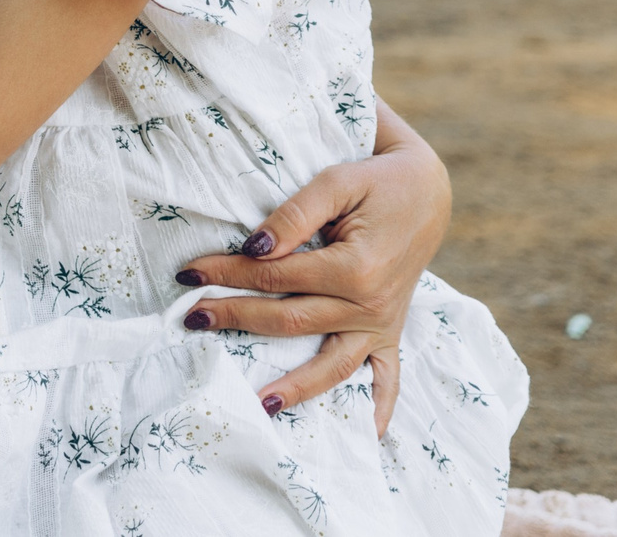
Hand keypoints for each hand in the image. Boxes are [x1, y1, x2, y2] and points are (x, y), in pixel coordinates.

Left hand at [173, 117, 451, 434]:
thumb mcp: (336, 182)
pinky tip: (365, 435)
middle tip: (190, 319)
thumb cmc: (377, 181)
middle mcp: (370, 305)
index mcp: (355, 268)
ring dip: (294, 387)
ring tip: (258, 404)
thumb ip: (295, 215)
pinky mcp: (391, 331)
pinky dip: (377, 407)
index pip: (275, 276)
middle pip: (290, 321)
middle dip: (235, 319)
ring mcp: (383, 324)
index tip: (188, 274)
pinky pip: (388, 377)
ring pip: (331, 364)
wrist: (428, 191)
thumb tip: (255, 248)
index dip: (228, 272)